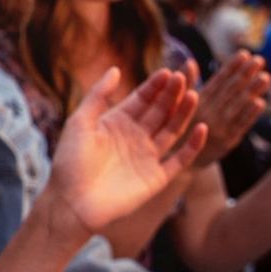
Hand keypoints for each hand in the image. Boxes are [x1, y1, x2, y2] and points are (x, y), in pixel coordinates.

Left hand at [45, 67, 206, 238]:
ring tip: (193, 95)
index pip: (142, 99)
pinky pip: (180, 160)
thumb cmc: (70, 162)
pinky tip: (201, 128)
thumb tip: (115, 69)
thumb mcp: (80, 122)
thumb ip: (98, 96)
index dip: (155, 86)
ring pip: (172, 130)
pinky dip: (192, 146)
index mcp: (117, 123)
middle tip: (184, 77)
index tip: (169, 71)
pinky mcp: (156, 178)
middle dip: (172, 94)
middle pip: (159, 111)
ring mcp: (147, 157)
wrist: (71, 202)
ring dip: (183, 113)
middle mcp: (135, 137)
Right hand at [185, 53, 270, 167]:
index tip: (243, 54)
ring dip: (252, 91)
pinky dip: (250, 115)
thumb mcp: (175, 106)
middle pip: (229, 91)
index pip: (217, 81)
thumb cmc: (180, 130)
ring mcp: (218, 128)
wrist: (179, 163)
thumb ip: (187, 83)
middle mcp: (207, 113)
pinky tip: (260, 103)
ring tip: (266, 77)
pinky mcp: (227, 142)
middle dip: (245, 74)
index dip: (231, 68)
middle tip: (260, 60)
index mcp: (196, 103)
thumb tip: (190, 61)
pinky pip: (240, 126)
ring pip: (237, 106)